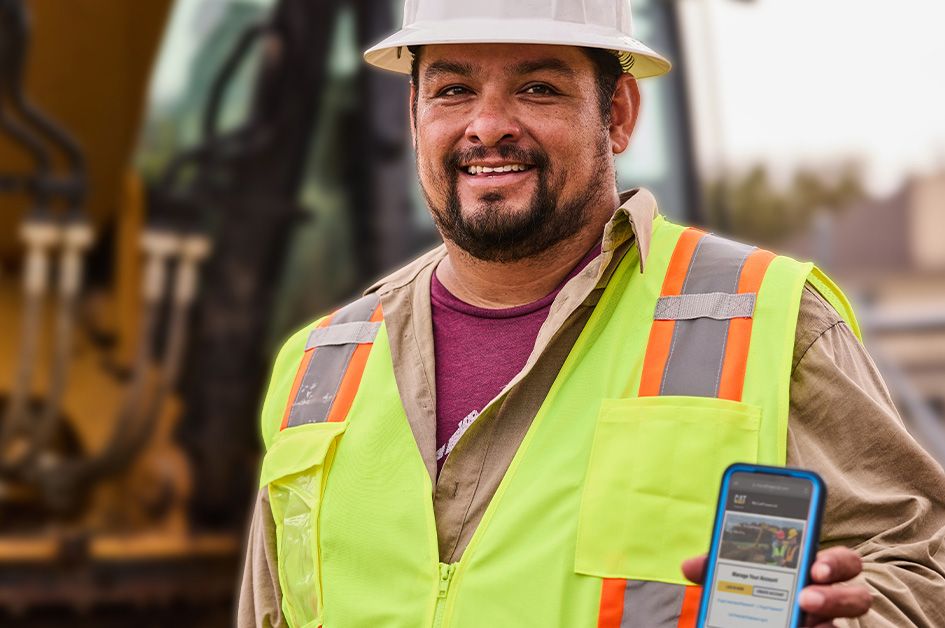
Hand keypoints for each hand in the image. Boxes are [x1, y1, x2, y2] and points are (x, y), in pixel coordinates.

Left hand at [682, 546, 871, 626]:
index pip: (836, 562)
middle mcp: (825, 601)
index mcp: (807, 574)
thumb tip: (689, 567)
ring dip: (829, 610)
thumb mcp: (731, 582)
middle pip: (856, 593)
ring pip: (849, 623)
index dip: (834, 562)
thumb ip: (715, 571)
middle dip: (835, 592)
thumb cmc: (748, 601)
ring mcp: (824, 626)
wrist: (744, 624)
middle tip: (806, 593)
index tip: (813, 566)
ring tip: (802, 609)